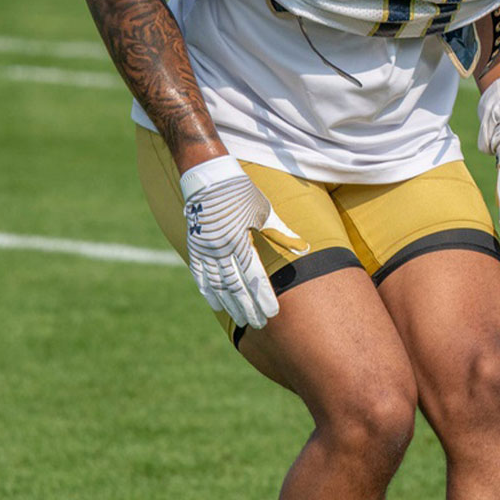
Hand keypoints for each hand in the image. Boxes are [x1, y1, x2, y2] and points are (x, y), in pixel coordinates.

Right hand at [180, 156, 307, 329]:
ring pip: (217, 285)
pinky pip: (200, 276)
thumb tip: (305, 248)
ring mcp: (204, 250)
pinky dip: (209, 292)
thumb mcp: (264, 210)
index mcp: (239, 240)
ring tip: (242, 319)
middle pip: (235, 286)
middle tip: (259, 324)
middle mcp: (219, 248)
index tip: (273, 313)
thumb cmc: (241, 192)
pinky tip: (217, 304)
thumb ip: (282, 233)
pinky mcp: (194, 248)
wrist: (207, 176)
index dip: (263, 297)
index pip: (254, 276)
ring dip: (230, 305)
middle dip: (248, 307)